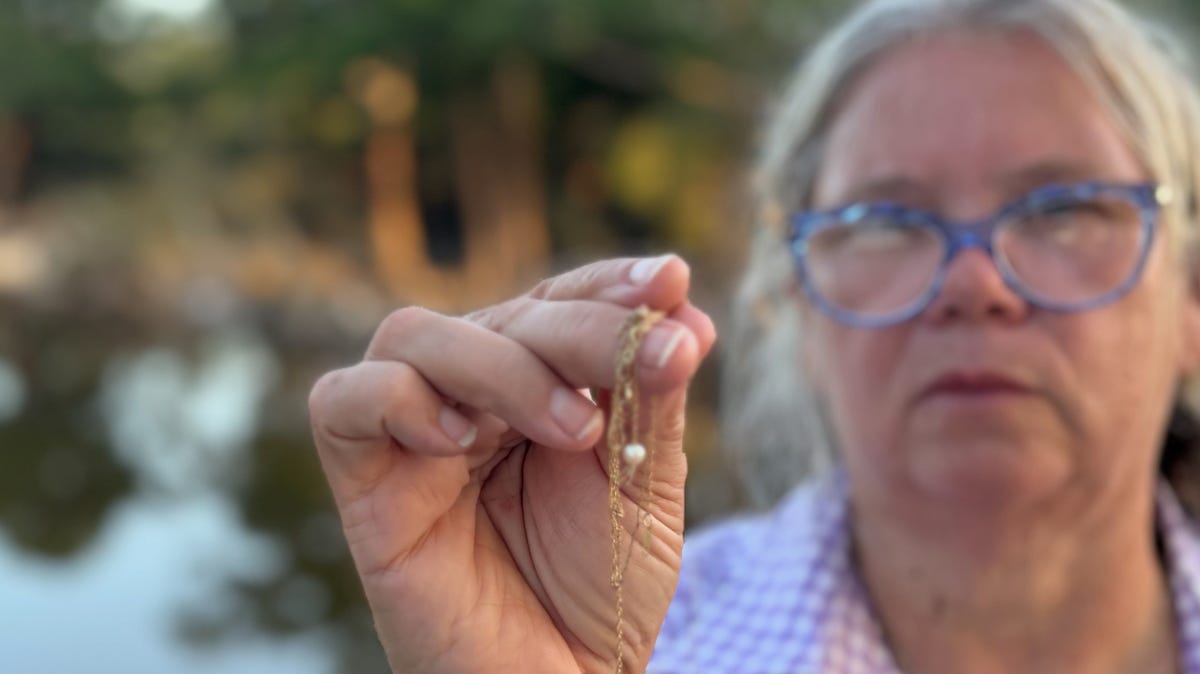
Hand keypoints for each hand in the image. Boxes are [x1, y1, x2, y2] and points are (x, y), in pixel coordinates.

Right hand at [307, 256, 715, 672]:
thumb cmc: (604, 588)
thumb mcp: (644, 486)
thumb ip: (651, 400)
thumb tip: (685, 306)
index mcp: (537, 384)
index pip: (557, 300)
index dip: (606, 282)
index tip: (670, 280)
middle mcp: (470, 395)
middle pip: (501, 314)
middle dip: (582, 329)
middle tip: (651, 357)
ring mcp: (413, 435)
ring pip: (416, 335)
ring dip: (502, 365)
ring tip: (572, 429)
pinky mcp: (365, 484)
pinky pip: (344, 402)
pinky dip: (399, 399)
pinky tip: (462, 439)